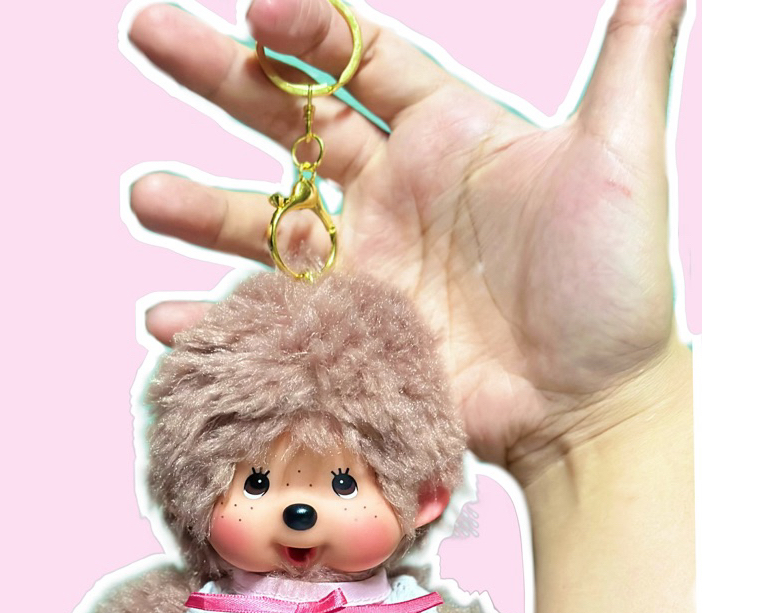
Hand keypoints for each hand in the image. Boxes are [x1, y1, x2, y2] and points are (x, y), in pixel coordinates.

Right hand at [129, 0, 686, 476]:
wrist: (594, 405)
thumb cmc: (618, 285)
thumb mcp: (624, 158)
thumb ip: (632, 55)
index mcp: (447, 133)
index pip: (363, 57)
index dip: (310, 29)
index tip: (259, 10)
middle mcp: (393, 192)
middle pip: (291, 118)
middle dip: (220, 75)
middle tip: (149, 32)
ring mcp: (365, 267)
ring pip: (267, 220)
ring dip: (203, 207)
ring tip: (148, 196)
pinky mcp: (350, 335)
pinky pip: (273, 318)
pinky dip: (220, 321)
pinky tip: (172, 320)